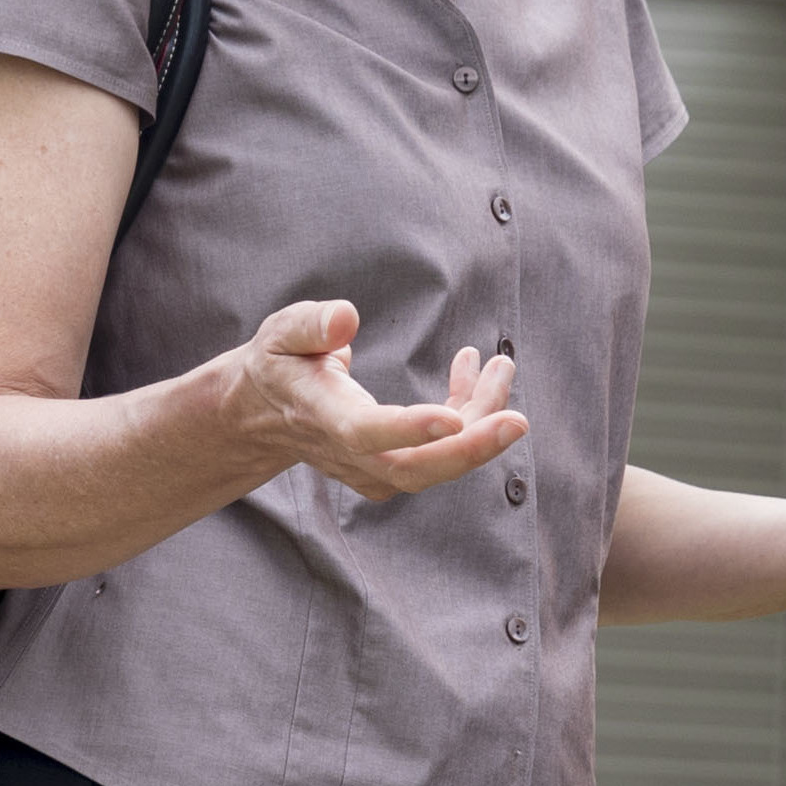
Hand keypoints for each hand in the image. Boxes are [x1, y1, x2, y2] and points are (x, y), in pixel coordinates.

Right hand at [215, 301, 523, 500]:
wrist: (267, 412)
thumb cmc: (281, 362)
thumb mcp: (281, 332)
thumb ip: (311, 325)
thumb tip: (346, 317)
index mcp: (322, 415)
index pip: (365, 432)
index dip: (409, 429)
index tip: (453, 419)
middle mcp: (349, 452)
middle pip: (413, 468)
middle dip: (470, 451)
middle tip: (518, 421)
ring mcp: (373, 468)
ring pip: (436, 463)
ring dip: (480, 423)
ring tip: (502, 367)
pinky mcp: (393, 467)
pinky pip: (440, 452)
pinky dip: (470, 418)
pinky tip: (476, 371)